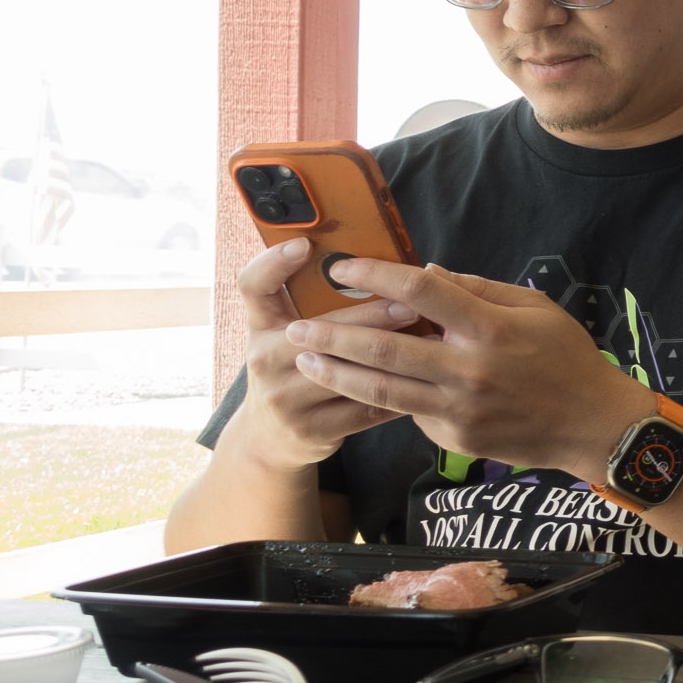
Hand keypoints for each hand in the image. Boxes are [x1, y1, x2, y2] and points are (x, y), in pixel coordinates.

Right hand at [227, 238, 421, 471]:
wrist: (270, 438)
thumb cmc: (292, 370)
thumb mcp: (287, 335)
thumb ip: (313, 303)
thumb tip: (372, 263)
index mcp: (259, 327)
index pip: (252, 285)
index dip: (273, 263)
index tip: (305, 244)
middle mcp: (263, 359)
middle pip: (318, 328)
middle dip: (370, 315)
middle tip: (413, 303)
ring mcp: (284, 398)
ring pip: (346, 370)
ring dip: (393, 355)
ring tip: (430, 340)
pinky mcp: (311, 429)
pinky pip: (364, 407)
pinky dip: (398, 391)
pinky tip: (426, 378)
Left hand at [285, 261, 653, 480]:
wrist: (594, 426)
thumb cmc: (568, 358)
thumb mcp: (535, 308)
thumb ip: (478, 288)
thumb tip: (425, 270)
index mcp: (490, 327)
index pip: (418, 290)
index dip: (374, 275)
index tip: (343, 268)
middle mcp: (469, 369)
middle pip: (384, 346)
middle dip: (333, 332)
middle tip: (297, 324)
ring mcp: (459, 408)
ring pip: (381, 389)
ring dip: (337, 372)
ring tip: (305, 359)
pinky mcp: (454, 437)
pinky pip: (410, 412)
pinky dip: (386, 397)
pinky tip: (364, 385)